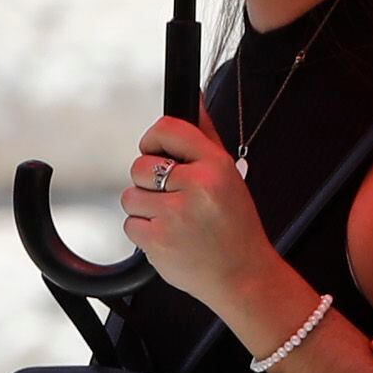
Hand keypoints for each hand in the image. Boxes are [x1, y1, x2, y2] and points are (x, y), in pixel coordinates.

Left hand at [117, 113, 273, 312]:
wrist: (242, 276)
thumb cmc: (235, 224)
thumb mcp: (230, 174)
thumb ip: (205, 136)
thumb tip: (192, 96)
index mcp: (215, 165)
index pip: (166, 129)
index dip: (153, 140)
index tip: (155, 151)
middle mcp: (195, 186)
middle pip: (139, 166)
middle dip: (148, 181)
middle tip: (172, 197)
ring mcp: (174, 215)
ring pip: (130, 197)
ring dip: (145, 209)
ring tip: (174, 221)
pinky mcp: (157, 241)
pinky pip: (130, 225)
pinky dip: (143, 233)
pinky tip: (169, 238)